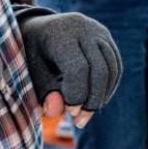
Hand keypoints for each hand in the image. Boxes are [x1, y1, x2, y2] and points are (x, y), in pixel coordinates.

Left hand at [18, 10, 120, 127]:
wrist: (39, 29)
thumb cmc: (33, 56)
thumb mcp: (32, 73)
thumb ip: (43, 93)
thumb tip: (55, 112)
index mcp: (60, 34)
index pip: (78, 68)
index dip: (77, 95)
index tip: (69, 112)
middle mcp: (82, 28)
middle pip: (100, 69)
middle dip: (93, 100)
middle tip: (80, 121)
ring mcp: (98, 31)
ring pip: (112, 69)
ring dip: (102, 97)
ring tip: (86, 115)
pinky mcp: (107, 38)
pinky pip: (115, 67)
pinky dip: (108, 88)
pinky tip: (95, 102)